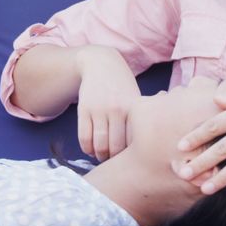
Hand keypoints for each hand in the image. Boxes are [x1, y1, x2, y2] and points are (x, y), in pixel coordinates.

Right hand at [75, 46, 140, 160]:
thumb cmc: (122, 86)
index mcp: (133, 109)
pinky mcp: (84, 109)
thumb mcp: (136, 99)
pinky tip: (91, 149)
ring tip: (102, 156)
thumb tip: (141, 150)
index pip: (133, 143)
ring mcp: (99, 109)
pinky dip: (87, 149)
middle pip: (116, 148)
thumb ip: (139, 122)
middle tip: (114, 161)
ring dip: (100, 156)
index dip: (131, 156)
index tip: (130, 159)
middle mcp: (117, 110)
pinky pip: (84, 138)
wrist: (101, 64)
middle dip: (114, 159)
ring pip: (99, 145)